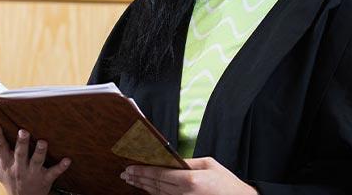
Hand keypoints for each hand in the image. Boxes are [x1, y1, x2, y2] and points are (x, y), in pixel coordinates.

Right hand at [0, 123, 70, 194]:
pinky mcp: (46, 178)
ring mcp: (33, 172)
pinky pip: (54, 172)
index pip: (0, 148)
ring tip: (43, 141)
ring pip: (37, 161)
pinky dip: (61, 166)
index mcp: (6, 162)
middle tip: (24, 131)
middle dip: (21, 143)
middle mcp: (19, 167)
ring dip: (41, 152)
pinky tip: (68, 160)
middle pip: (20, 154)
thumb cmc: (7, 174)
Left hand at [120, 157, 257, 194]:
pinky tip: (147, 190)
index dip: (143, 171)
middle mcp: (184, 194)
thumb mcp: (208, 164)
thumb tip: (171, 160)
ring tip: (131, 181)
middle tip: (125, 173)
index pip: (160, 175)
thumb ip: (188, 162)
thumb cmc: (226, 182)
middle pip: (155, 186)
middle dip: (139, 179)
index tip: (131, 167)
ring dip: (143, 187)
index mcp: (190, 180)